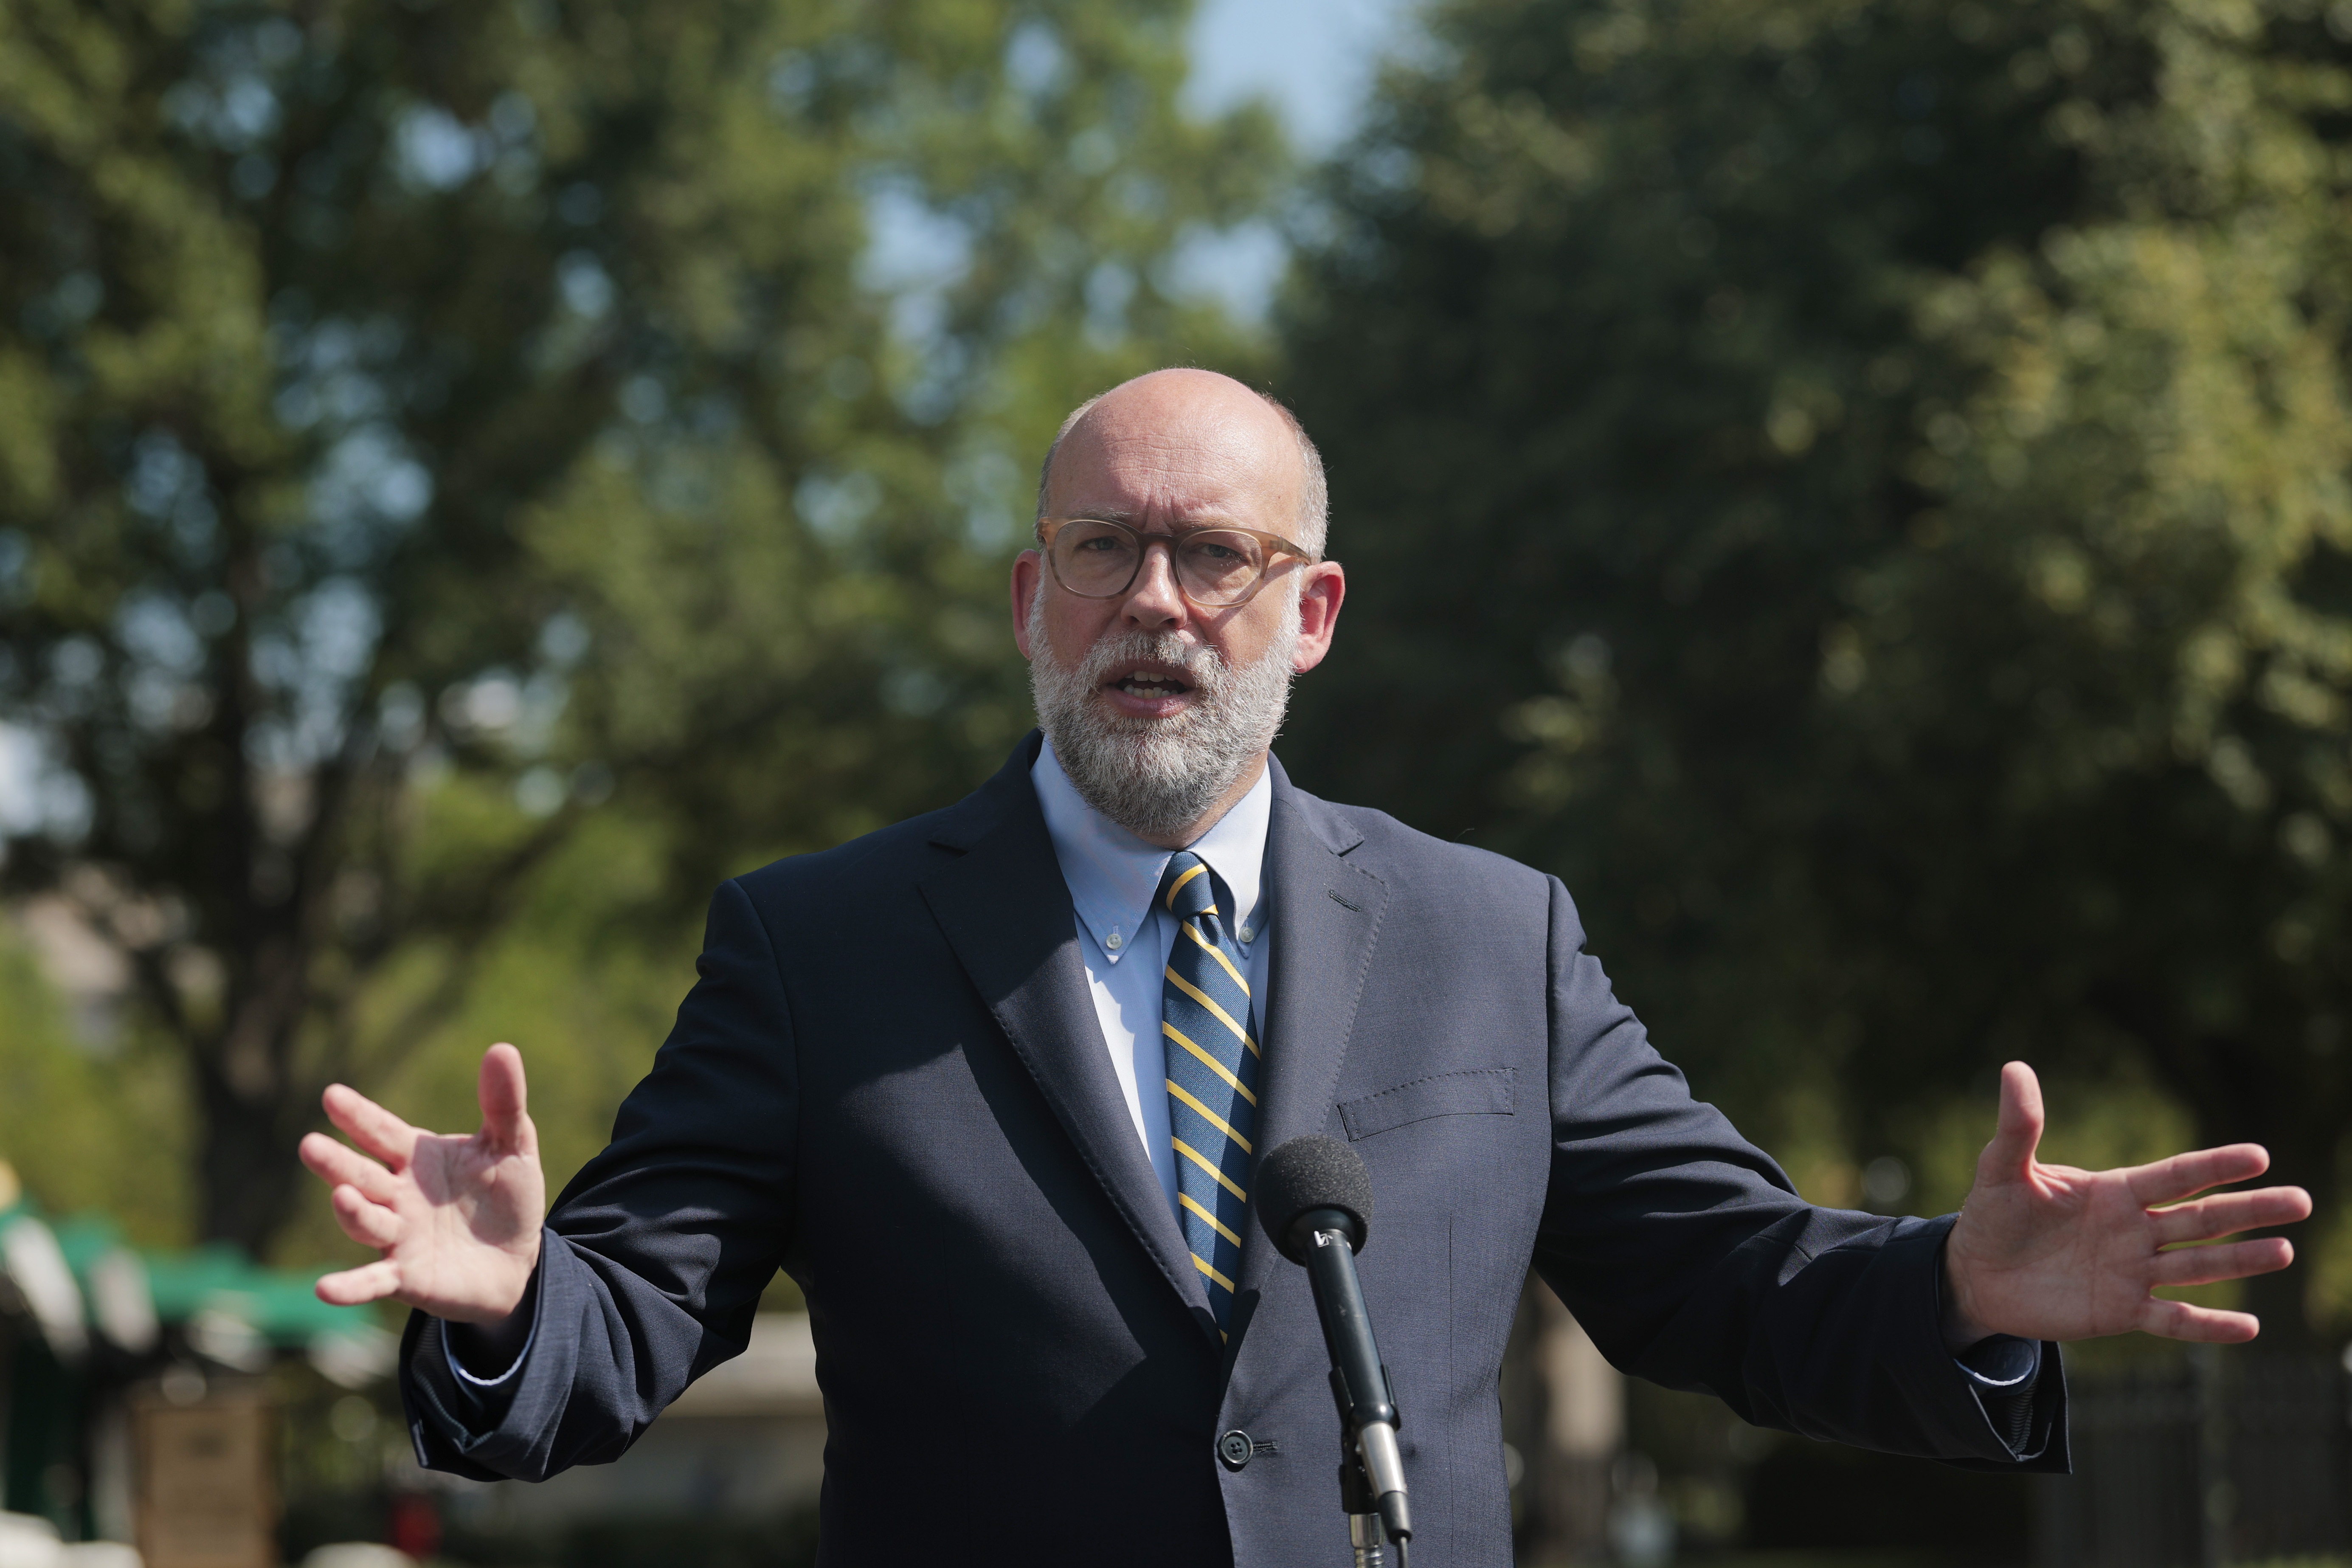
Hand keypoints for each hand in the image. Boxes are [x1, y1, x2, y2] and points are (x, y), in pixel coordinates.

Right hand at [301, 1043, 545, 1322]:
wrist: (519, 1260)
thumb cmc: (506, 1198)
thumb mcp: (511, 1146)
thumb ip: (503, 1103)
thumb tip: (502, 1049)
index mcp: (416, 1158)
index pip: (381, 1132)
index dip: (358, 1115)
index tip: (332, 1095)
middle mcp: (397, 1195)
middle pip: (361, 1175)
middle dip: (336, 1162)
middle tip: (310, 1145)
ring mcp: (398, 1237)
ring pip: (365, 1222)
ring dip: (351, 1212)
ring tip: (343, 1197)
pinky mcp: (406, 1277)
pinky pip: (373, 1281)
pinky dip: (350, 1287)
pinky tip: (325, 1289)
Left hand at [1942, 1061, 2311, 1346]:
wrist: (1976, 1273)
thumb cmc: (1994, 1215)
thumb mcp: (2002, 1168)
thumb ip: (2019, 1125)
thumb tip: (2014, 1068)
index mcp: (2116, 1192)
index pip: (2176, 1175)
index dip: (2215, 1166)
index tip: (2259, 1155)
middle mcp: (2135, 1231)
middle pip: (2203, 1219)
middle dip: (2250, 1210)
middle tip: (2301, 1201)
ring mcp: (2133, 1272)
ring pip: (2198, 1266)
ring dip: (2240, 1260)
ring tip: (2284, 1251)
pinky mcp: (2121, 1311)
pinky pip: (2173, 1320)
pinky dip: (2209, 1325)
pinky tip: (2248, 1328)